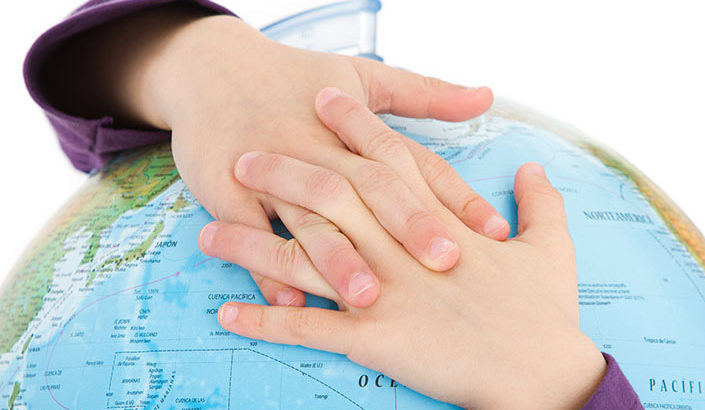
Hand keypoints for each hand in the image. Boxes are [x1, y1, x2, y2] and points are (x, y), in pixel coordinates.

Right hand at [87, 7, 508, 306]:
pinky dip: (265, 268)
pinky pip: (248, 233)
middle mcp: (315, 146)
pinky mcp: (225, 192)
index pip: (412, 161)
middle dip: (405, 224)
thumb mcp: (361, 76)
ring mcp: (269, 170)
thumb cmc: (293, 78)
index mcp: (353, 124)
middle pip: (366, 187)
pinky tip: (291, 301)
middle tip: (443, 263)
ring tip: (368, 295)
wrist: (210, 70)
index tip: (492, 232)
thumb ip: (424, 93)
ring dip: (336, 257)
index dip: (453, 196)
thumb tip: (486, 96)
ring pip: (307, 216)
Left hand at [210, 91, 606, 408]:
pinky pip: (305, 327)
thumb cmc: (544, 314)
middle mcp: (400, 247)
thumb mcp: (551, 249)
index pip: (388, 159)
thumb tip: (533, 168)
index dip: (356, 125)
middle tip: (245, 154)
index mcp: (438, 221)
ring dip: (250, 246)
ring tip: (207, 236)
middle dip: (284, 170)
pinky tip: (227, 312)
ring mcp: (381, 291)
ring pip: (302, 256)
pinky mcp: (372, 338)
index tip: (327, 98)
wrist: (542, 375)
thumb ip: (540, 202)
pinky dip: (264, 318)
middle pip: (330, 194)